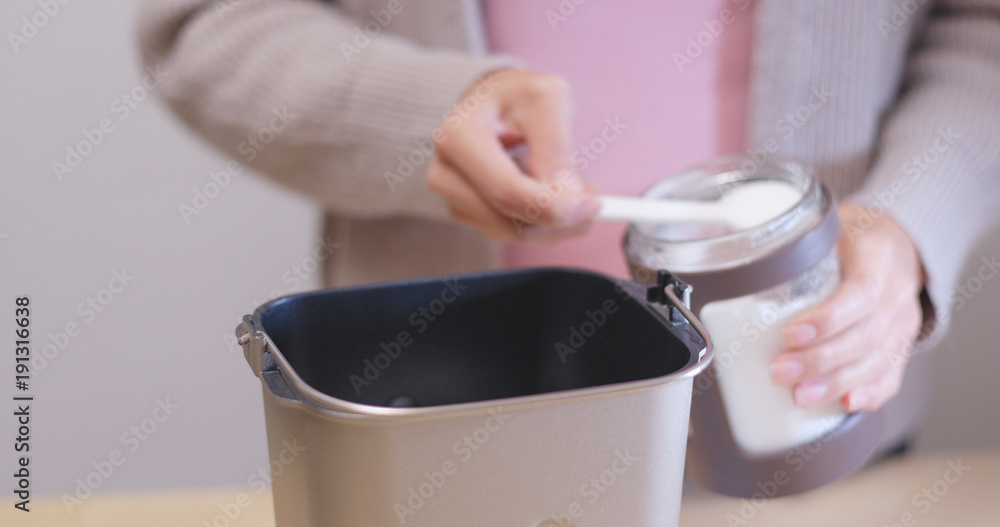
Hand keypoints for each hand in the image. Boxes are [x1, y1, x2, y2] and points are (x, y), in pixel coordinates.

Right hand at [427, 69, 600, 240]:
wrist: (493, 102)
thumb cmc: (518, 95)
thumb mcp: (546, 100)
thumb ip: (556, 148)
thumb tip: (569, 198)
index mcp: (457, 137)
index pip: (508, 191)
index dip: (554, 207)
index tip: (593, 204)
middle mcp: (445, 172)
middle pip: (509, 221)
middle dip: (560, 220)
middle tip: (593, 201)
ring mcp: (452, 196)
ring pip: (512, 233)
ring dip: (553, 225)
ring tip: (575, 192)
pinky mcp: (465, 212)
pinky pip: (509, 233)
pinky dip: (540, 225)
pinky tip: (552, 198)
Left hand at [770, 204, 925, 411]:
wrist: (902, 244)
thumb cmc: (855, 237)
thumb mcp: (831, 226)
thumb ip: (798, 245)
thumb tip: (741, 266)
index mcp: (878, 259)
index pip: (860, 294)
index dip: (826, 320)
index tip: (790, 335)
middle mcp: (897, 294)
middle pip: (865, 335)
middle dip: (820, 360)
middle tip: (781, 373)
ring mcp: (903, 324)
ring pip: (876, 361)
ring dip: (836, 383)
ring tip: (800, 396)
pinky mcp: (902, 345)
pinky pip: (892, 375)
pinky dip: (870, 394)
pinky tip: (846, 405)